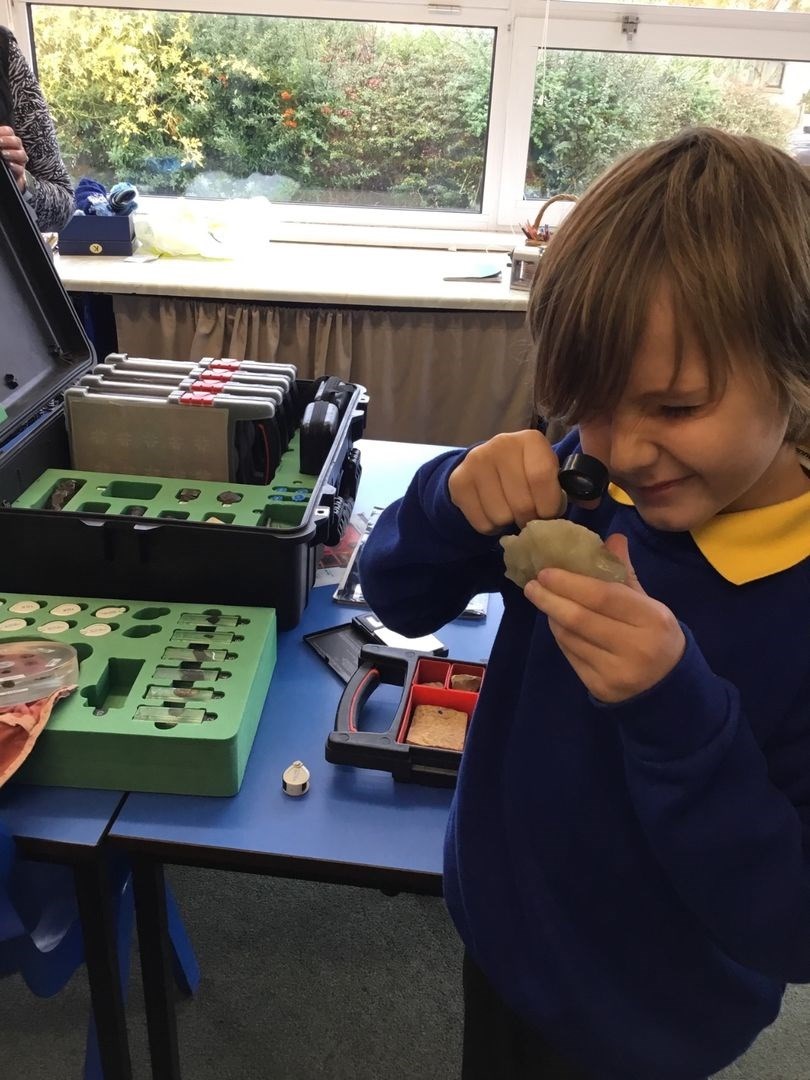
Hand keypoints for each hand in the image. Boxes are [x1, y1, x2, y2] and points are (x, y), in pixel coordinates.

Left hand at [0, 126, 28, 190]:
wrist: (6, 175)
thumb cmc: (0, 158)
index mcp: (10, 141)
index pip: (9, 131)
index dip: (3, 131)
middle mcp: (17, 149)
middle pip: (17, 141)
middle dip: (7, 141)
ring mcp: (20, 160)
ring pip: (22, 154)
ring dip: (12, 153)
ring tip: (3, 154)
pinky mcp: (20, 172)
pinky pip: (20, 168)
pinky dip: (15, 166)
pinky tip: (8, 164)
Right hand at [448, 430, 567, 534]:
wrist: (484, 467)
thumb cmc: (526, 473)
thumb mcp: (551, 473)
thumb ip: (572, 487)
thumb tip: (591, 502)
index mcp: (531, 440)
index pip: (541, 478)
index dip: (548, 505)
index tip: (548, 514)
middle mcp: (502, 444)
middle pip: (521, 502)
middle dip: (529, 519)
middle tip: (529, 518)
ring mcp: (476, 461)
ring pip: (500, 515)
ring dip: (509, 524)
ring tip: (510, 513)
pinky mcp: (458, 480)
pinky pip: (481, 521)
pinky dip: (490, 528)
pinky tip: (493, 513)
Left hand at [524, 533, 685, 702]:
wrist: (668, 687)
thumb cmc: (656, 636)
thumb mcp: (649, 604)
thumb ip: (625, 574)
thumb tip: (612, 538)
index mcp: (652, 619)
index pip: (603, 596)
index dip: (570, 582)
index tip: (545, 571)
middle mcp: (635, 648)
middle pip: (579, 618)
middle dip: (550, 599)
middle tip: (531, 585)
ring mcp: (615, 672)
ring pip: (570, 637)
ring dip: (553, 616)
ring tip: (545, 601)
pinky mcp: (599, 688)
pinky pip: (570, 655)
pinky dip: (561, 636)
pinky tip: (558, 624)